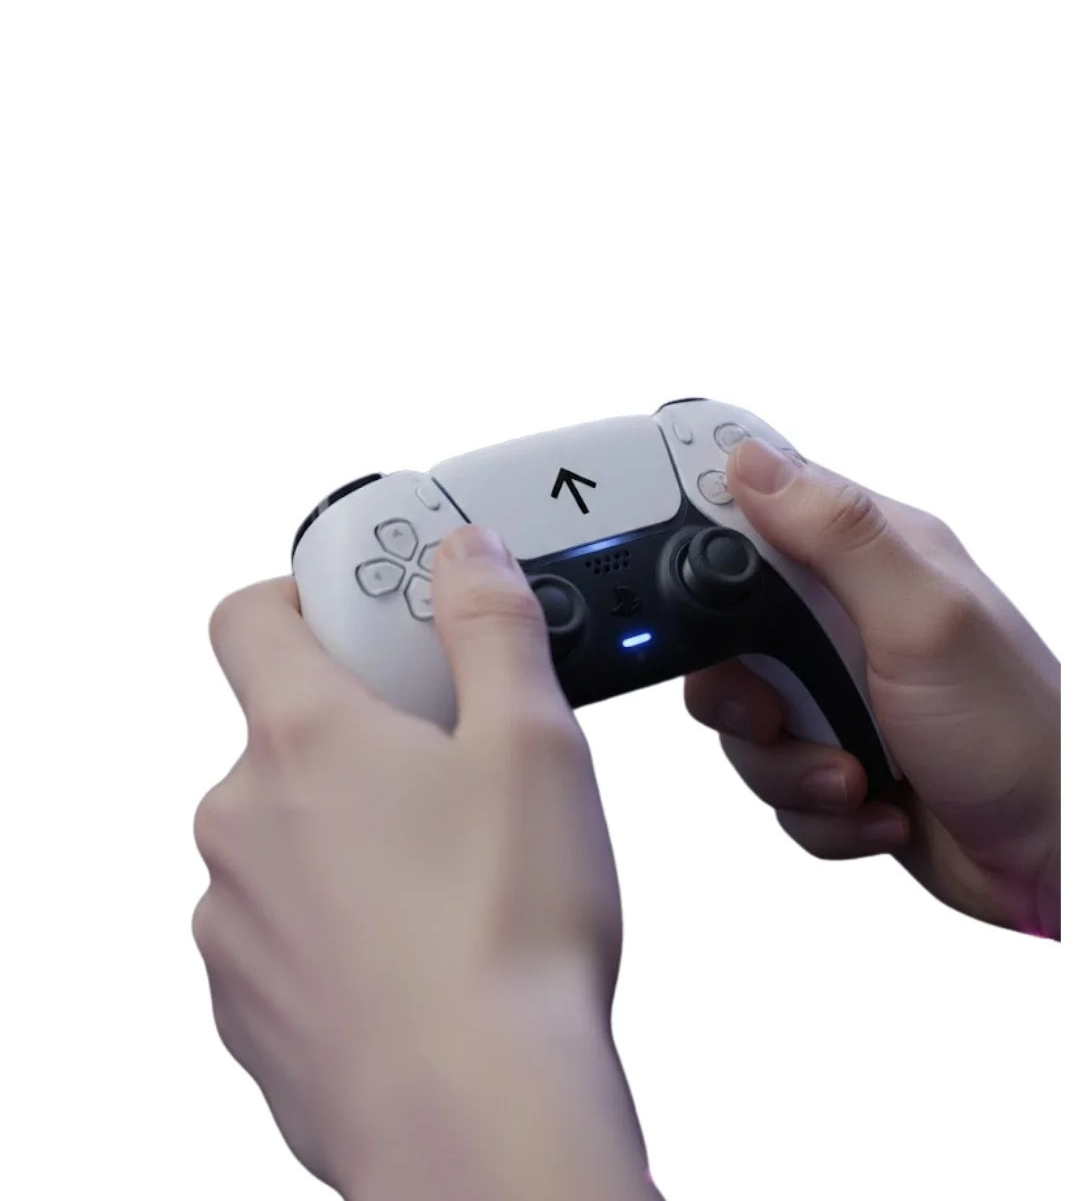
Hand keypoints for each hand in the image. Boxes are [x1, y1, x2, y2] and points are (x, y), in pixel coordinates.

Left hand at [193, 525, 655, 1199]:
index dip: (307, 597)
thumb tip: (467, 556)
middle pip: (285, 728)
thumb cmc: (507, 939)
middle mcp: (242, 820)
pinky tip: (422, 943)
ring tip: (452, 866)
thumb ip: (493, 626)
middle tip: (454, 758)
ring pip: (288, 830)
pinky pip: (287, 921)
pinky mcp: (249, 999)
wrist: (478, 1125)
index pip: (251, 614)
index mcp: (303, 738)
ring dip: (353, 827)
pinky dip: (341, 914)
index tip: (371, 615)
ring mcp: (235, 917)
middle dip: (364, 729)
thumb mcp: (534, 742)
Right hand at [684, 439, 1060, 939]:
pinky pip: (773, 781)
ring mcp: (838, 691)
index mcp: (870, 557)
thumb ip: (838, 537)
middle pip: (724, 631)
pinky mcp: (832, 755)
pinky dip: (817, 808)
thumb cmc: (1022, 735)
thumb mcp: (925, 619)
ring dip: (790, 765)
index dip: (706, 538)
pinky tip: (876, 804)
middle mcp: (847, 618)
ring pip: (741, 718)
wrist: (1056, 858)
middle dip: (743, 693)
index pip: (757, 509)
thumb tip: (752, 462)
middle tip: (779, 712)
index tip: (692, 587)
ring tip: (855, 776)